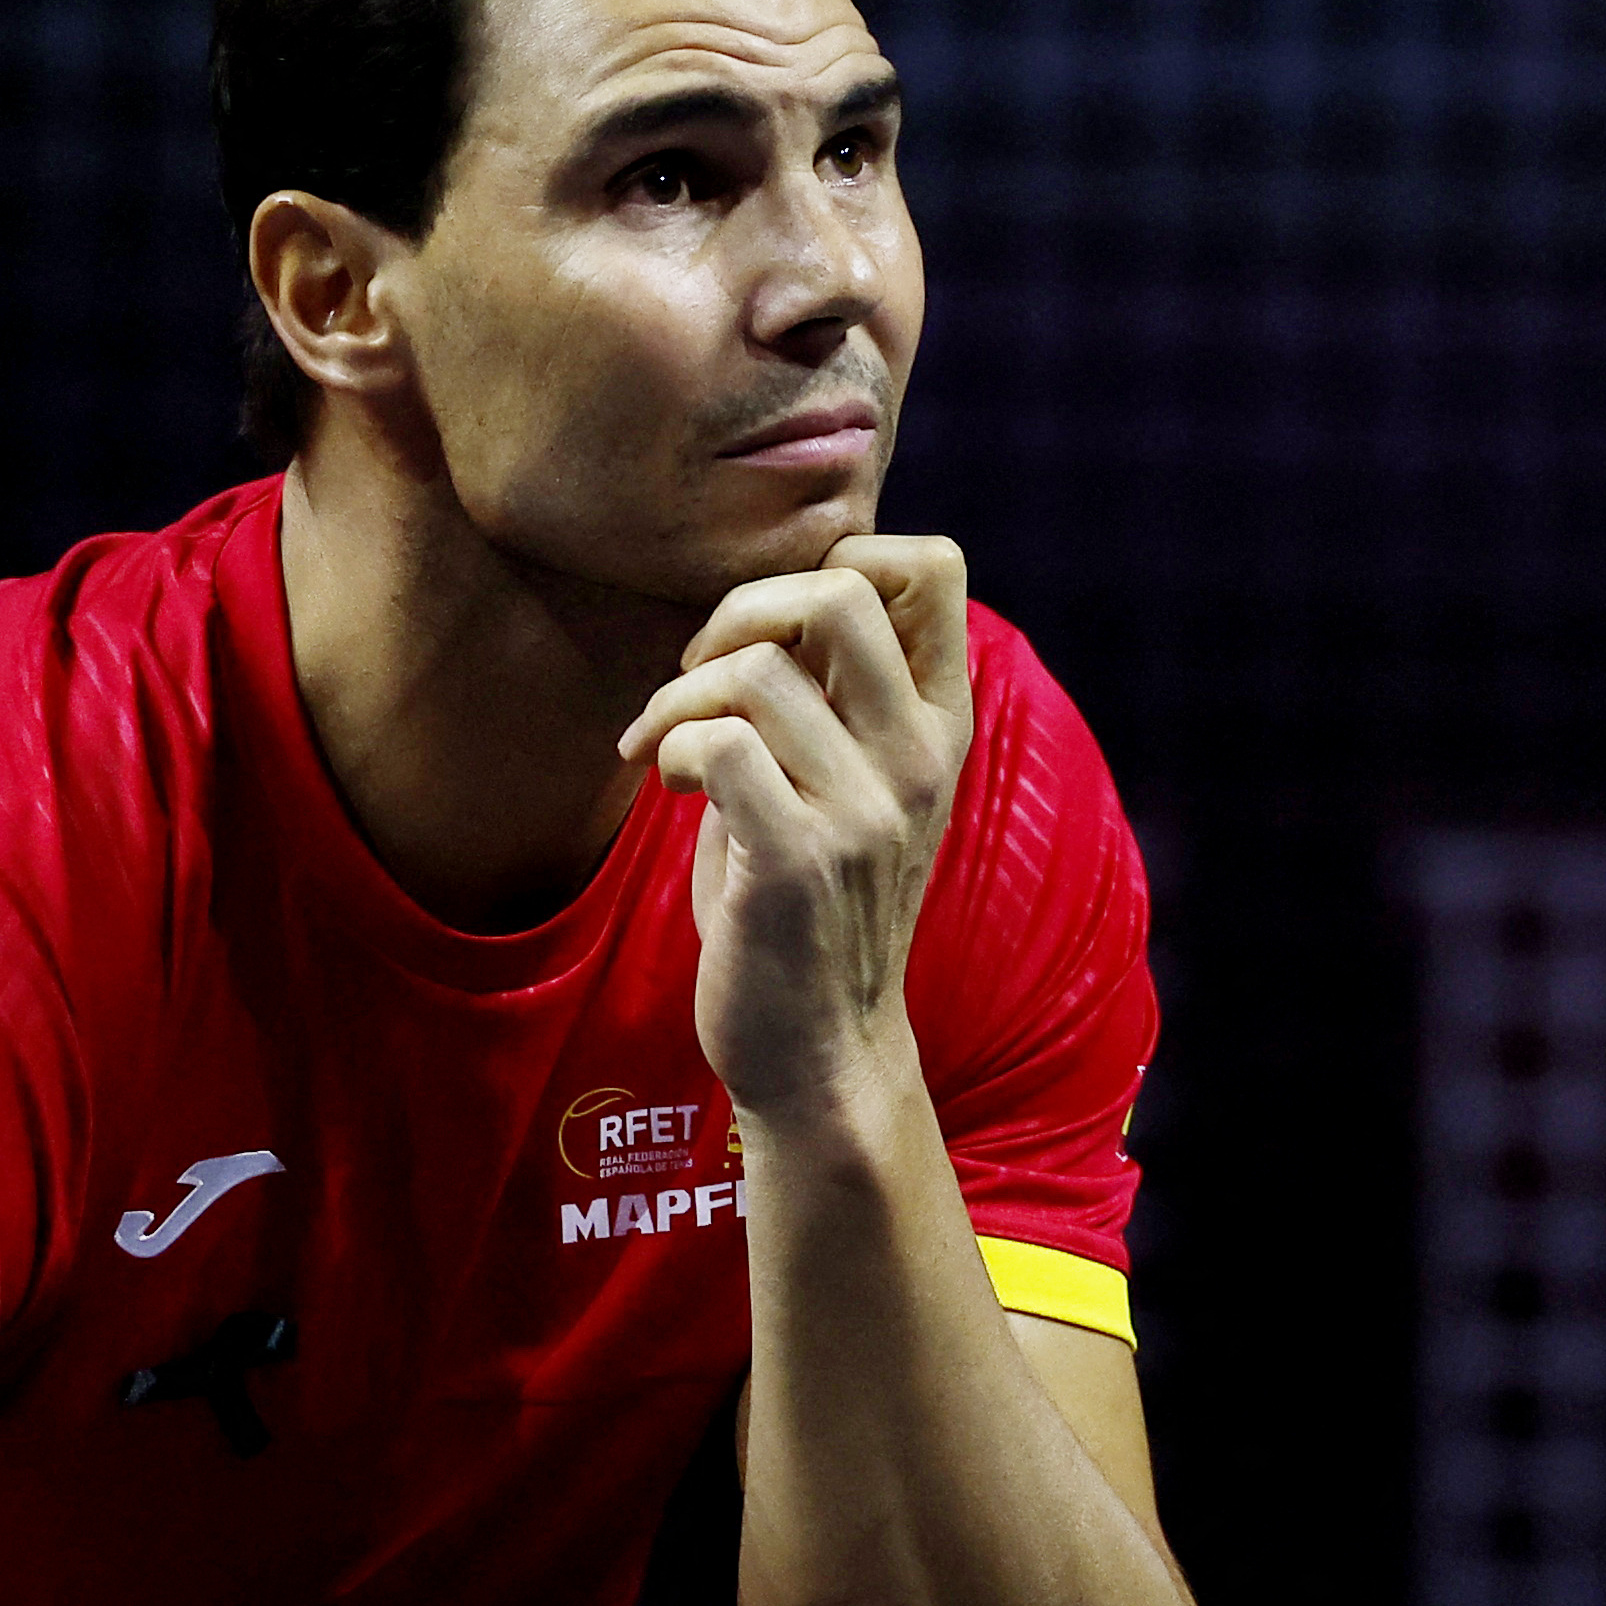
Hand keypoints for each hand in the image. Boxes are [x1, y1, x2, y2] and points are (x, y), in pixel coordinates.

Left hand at [617, 537, 973, 1112]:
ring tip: (665, 744)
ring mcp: (864, 811)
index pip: (933, 566)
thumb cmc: (812, 902)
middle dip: (742, 608)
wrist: (818, 1051)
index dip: (840, 554)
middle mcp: (918, 758)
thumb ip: (830, 693)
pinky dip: (669, 746)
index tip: (778, 626)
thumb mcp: (851, 781)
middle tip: (701, 670)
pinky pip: (719, 743)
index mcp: (939, 725)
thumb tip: (763, 595)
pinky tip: (666, 784)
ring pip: (758, 670)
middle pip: (843, 588)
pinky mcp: (796, 862)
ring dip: (681, 693)